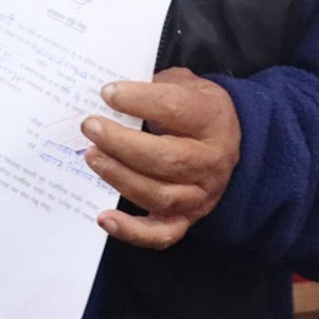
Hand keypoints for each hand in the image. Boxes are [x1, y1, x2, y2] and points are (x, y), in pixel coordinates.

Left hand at [82, 67, 241, 249]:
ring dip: (119, 177)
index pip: (175, 108)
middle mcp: (211, 161)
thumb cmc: (196, 109)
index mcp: (212, 119)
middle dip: (121, 143)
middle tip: (91, 127)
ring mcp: (200, 195)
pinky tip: (104, 218)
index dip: (139, 100)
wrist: (228, 143)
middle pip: (166, 158)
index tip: (107, 93)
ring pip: (158, 195)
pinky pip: (160, 234)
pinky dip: (131, 231)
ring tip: (92, 156)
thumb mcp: (185, 84)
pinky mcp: (186, 219)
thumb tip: (111, 93)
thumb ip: (155, 85)